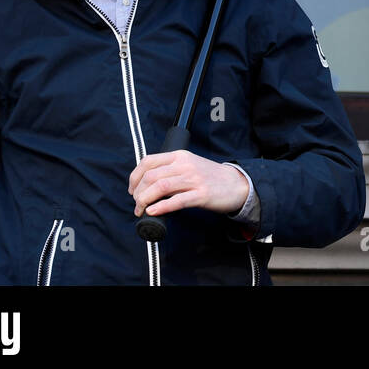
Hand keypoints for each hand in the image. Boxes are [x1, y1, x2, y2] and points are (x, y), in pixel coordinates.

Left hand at [128, 151, 249, 217]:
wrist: (236, 184)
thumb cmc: (210, 177)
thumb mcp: (189, 165)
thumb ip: (170, 169)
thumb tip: (145, 183)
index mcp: (180, 156)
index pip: (148, 161)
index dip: (134, 177)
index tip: (132, 190)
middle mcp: (185, 165)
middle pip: (151, 176)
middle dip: (138, 193)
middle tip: (137, 204)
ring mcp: (194, 179)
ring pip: (160, 187)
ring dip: (145, 201)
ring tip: (141, 210)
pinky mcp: (201, 195)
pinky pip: (177, 200)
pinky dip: (161, 207)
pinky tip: (153, 211)